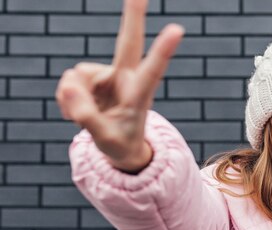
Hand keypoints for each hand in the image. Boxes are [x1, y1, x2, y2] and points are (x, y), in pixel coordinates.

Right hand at [55, 0, 183, 172]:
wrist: (118, 145)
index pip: (152, 70)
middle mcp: (125, 78)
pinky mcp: (90, 76)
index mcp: (140, 94)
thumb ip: (87, 117)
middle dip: (133, 15)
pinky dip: (67, 99)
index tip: (177, 29)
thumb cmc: (120, 142)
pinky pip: (68, 82)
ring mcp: (107, 75)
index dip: (162, 50)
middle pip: (128, 42)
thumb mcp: (106, 140)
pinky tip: (79, 111)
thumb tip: (68, 85)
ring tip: (86, 117)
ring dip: (73, 99)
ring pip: (77, 76)